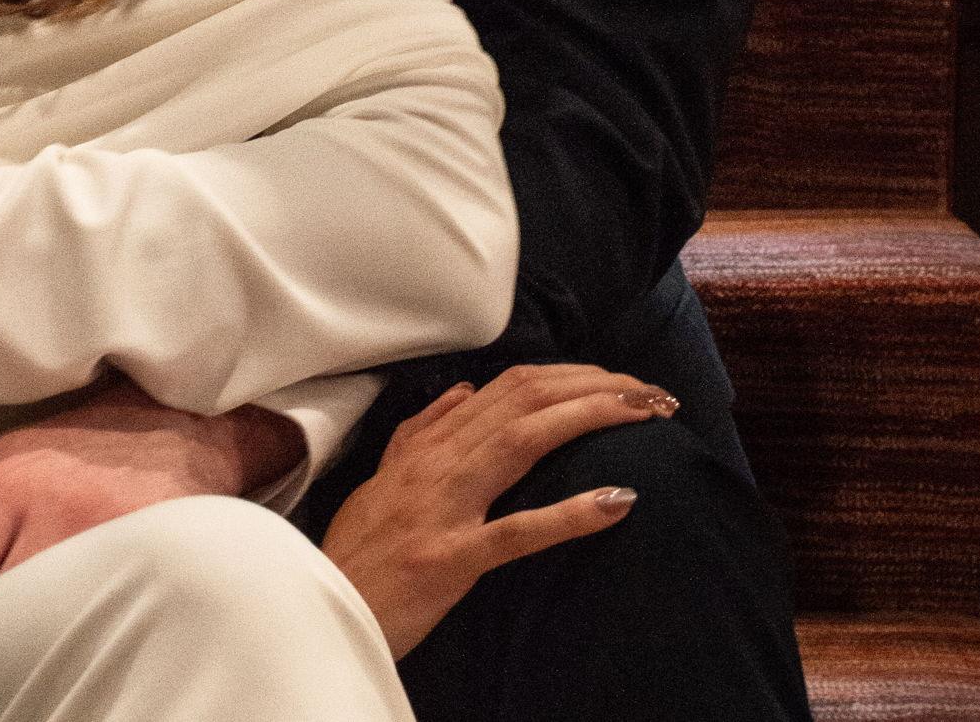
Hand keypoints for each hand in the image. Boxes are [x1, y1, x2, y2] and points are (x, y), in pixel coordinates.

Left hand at [0, 375, 304, 613]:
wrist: (182, 421)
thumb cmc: (82, 437)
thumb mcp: (1, 449)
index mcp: (10, 482)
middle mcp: (55, 512)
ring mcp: (108, 542)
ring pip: (45, 620)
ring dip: (31, 633)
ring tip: (26, 633)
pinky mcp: (150, 559)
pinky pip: (99, 618)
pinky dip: (80, 631)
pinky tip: (74, 631)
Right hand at [321, 364, 675, 658]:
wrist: (327, 603)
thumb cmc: (357, 547)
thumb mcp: (385, 475)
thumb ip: (423, 431)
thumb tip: (465, 391)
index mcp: (430, 445)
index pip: (510, 387)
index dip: (570, 374)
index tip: (618, 379)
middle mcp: (439, 462)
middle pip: (525, 400)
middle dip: (594, 386)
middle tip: (652, 392)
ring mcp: (446, 507)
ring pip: (523, 440)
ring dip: (590, 418)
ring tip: (644, 415)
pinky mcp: (452, 558)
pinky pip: (517, 531)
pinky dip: (569, 514)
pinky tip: (616, 501)